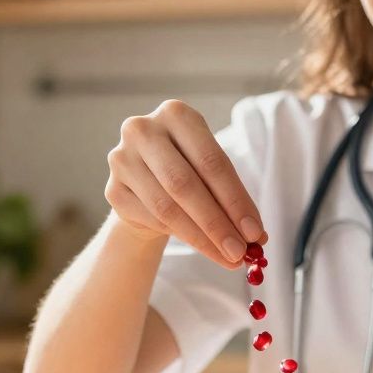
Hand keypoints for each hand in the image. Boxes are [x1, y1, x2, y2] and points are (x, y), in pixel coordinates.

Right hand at [105, 99, 266, 267]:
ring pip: (166, 208)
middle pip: (185, 185)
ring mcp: (122, 159)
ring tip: (227, 257)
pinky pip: (151, 220)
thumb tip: (258, 237)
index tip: (255, 233)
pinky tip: (199, 244)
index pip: (212, 161)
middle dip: (217, 224)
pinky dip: (180, 236)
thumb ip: (234, 201)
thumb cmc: (190, 172)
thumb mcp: (213, 176)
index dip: (236, 200)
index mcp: (176, 114)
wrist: (147, 184)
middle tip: (240, 253)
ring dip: (201, 238)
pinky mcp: (113, 190)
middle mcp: (143, 130)